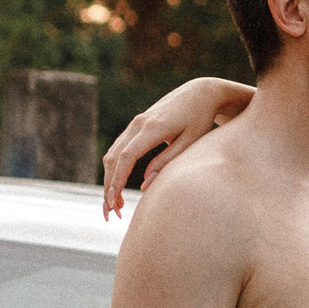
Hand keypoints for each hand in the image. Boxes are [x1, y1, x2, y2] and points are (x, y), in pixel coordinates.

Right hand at [101, 78, 248, 216]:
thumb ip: (167, 163)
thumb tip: (144, 186)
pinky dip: (114, 170)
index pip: (127, 156)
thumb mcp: (190, 142)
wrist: (199, 93)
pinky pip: (118, 149)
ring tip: (115, 206)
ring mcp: (134, 123)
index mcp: (153, 128)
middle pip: (113, 158)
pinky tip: (118, 187)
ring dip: (109, 180)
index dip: (117, 181)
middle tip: (110, 214)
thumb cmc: (200, 120)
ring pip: (112, 154)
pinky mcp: (135, 126)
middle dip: (108, 187)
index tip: (113, 202)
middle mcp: (138, 123)